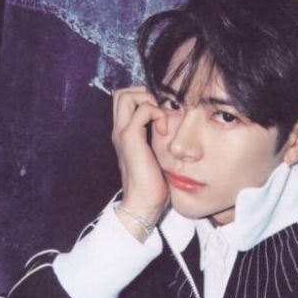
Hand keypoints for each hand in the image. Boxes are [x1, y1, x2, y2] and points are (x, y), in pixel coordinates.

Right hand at [111, 86, 168, 239]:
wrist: (142, 204)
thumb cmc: (154, 185)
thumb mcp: (157, 156)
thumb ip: (160, 140)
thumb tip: (177, 130)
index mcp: (125, 133)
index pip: (126, 100)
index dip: (143, 97)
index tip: (162, 111)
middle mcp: (120, 130)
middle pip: (122, 93)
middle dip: (143, 92)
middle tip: (159, 109)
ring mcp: (122, 133)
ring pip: (126, 96)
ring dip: (148, 99)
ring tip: (160, 118)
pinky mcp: (130, 138)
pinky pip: (142, 110)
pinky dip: (156, 113)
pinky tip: (163, 130)